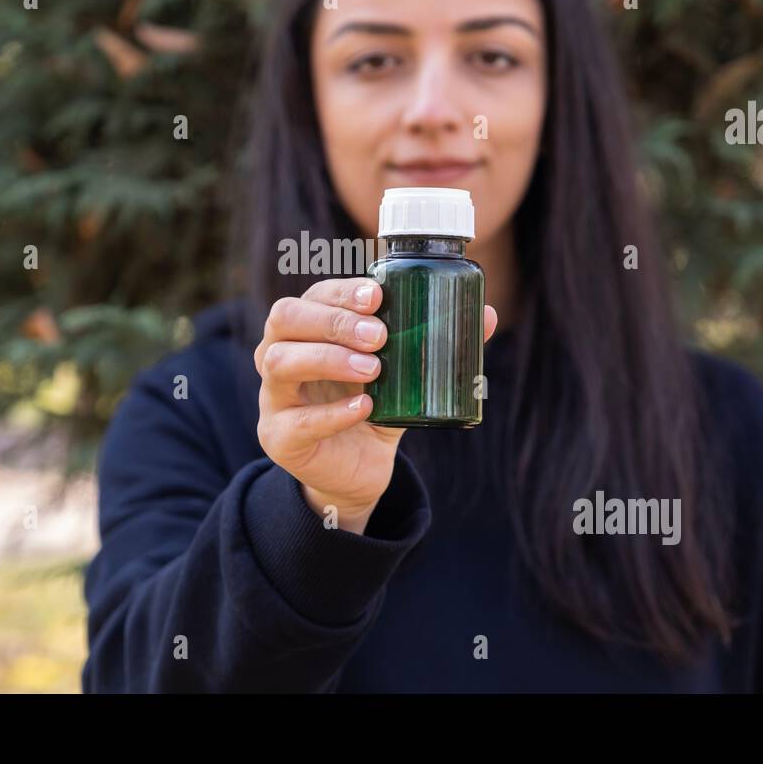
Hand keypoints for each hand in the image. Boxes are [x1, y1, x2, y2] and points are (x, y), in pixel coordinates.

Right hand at [254, 278, 497, 533]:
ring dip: (329, 358)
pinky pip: (296, 420)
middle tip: (380, 335)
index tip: (377, 295)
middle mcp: (279, 355)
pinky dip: (332, 412)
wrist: (358, 471)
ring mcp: (273, 397)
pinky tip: (365, 407)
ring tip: (374, 368)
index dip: (340, 292)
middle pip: (284, 319)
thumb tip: (489, 314)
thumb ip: (435, 344)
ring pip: (279, 362)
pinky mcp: (278, 438)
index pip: (311, 296)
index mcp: (306, 330)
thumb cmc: (374, 407)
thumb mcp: (405, 373)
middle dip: (333, 321)